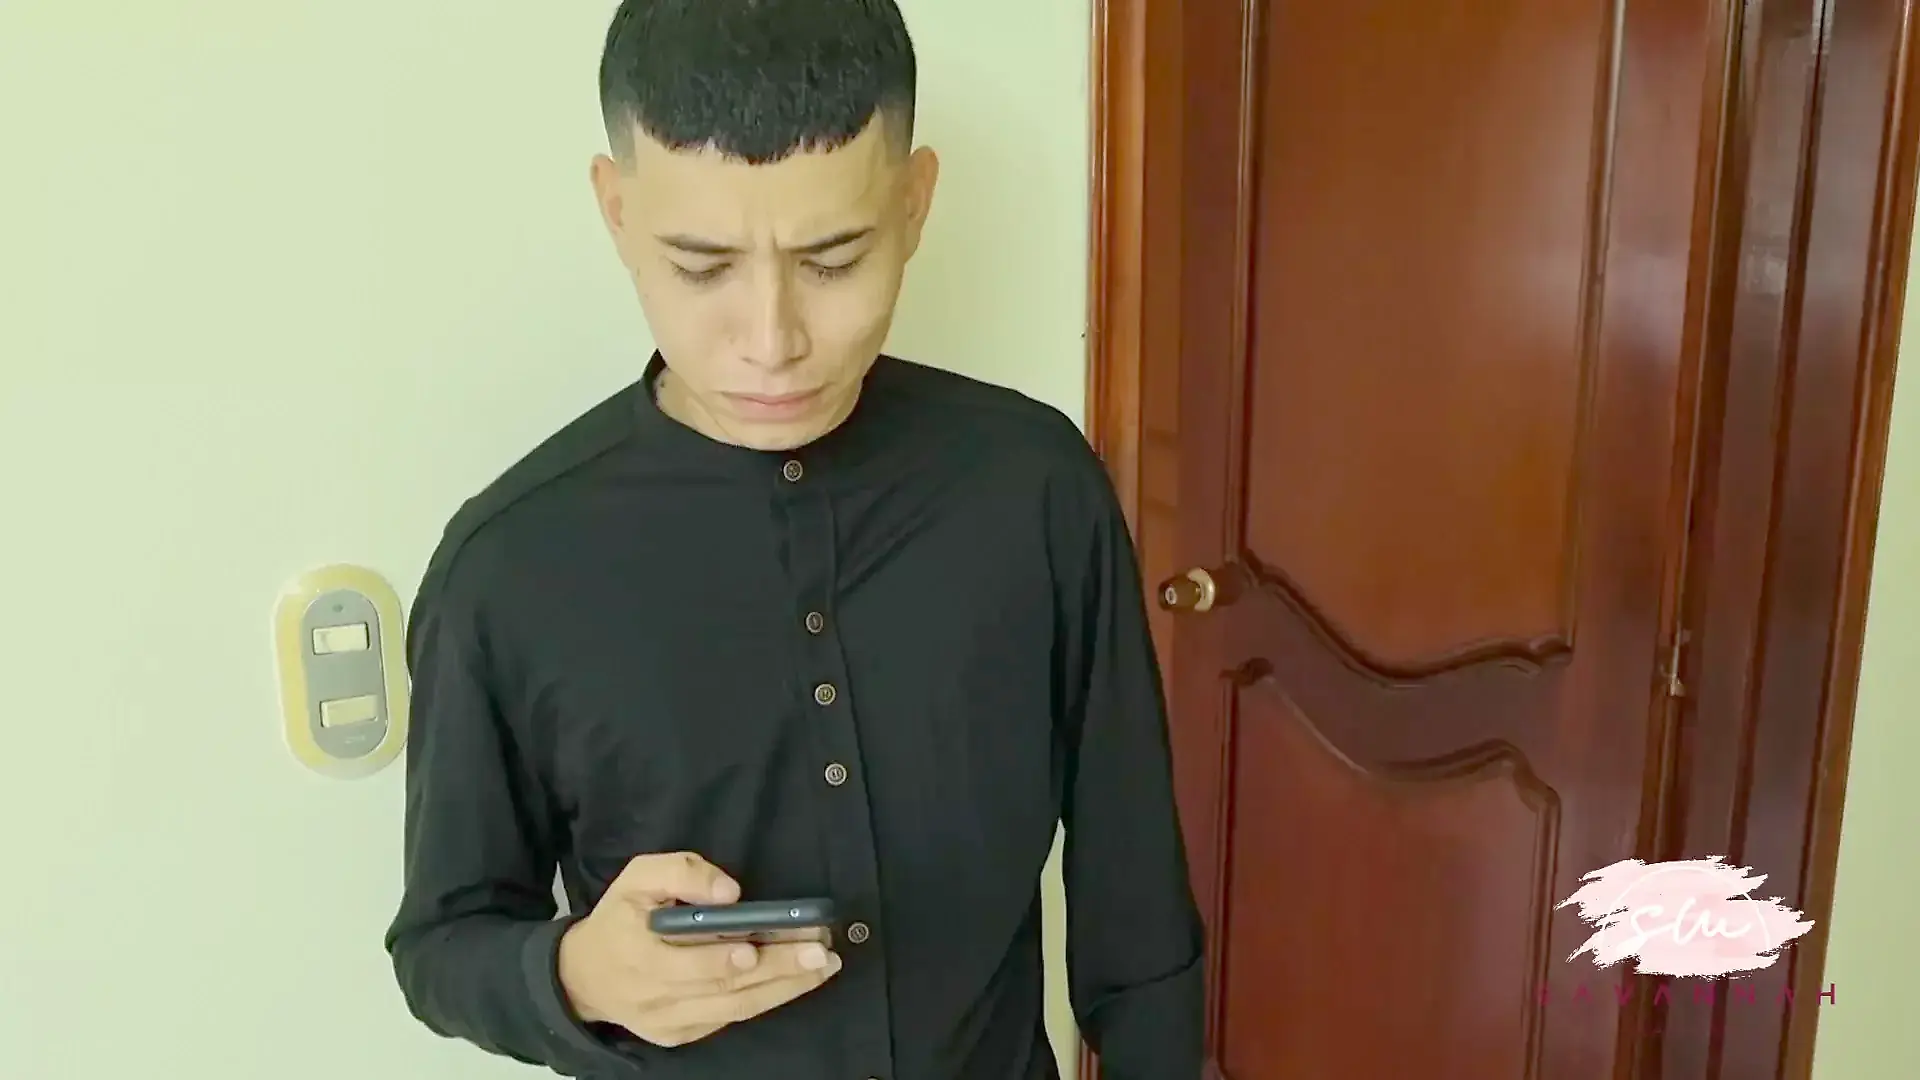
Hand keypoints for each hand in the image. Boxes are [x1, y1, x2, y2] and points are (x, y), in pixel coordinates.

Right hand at [556, 851, 841, 1047]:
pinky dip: (767, 998)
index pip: (681, 966)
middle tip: (820, 953)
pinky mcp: (683, 1035)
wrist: (585, 977)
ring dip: (785, 988)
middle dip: (777, 970)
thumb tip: (730, 893)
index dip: (718, 959)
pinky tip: (798, 980)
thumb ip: (681, 873)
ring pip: (735, 1009)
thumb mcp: (637, 877)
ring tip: (823, 966)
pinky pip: (730, 1018)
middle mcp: (654, 999)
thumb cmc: (619, 918)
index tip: (755, 948)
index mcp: (636, 956)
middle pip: (722, 989)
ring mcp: (670, 1023)